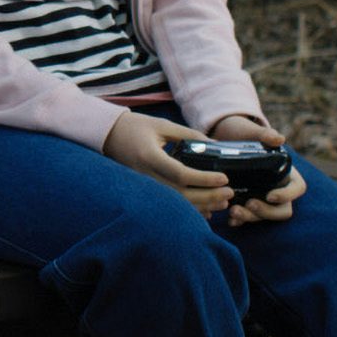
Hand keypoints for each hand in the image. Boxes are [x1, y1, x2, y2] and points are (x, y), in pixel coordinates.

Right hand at [102, 110, 232, 216]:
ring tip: (222, 202)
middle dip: (208, 196)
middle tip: (230, 193)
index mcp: (150, 156)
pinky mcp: (144, 191)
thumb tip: (216, 146)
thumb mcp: (162, 125)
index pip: (181, 174)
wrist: (106, 135)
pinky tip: (205, 211)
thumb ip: (188, 135)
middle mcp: (145, 175)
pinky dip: (188, 210)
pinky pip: (168, 205)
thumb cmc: (135, 126)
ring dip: (202, 206)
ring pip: (176, 204)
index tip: (224, 178)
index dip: (204, 179)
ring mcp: (143, 186)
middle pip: (181, 194)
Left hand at [208, 113, 307, 225]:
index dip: (287, 195)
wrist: (222, 137)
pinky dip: (240, 221)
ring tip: (232, 211)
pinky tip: (229, 221)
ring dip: (251, 217)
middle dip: (266, 211)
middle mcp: (278, 188)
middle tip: (248, 205)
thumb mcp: (251, 131)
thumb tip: (278, 138)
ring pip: (264, 215)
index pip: (297, 188)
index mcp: (286, 172)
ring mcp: (263, 197)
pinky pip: (248, 217)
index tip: (269, 195)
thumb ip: (265, 134)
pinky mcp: (247, 202)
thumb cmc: (243, 132)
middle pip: (282, 209)